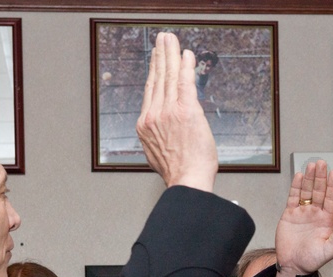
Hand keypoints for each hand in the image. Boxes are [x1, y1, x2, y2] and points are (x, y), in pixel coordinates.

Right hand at [136, 32, 216, 191]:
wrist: (187, 181)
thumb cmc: (179, 174)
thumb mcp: (158, 154)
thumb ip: (158, 138)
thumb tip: (164, 133)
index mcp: (145, 126)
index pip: (151, 92)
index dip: (153, 72)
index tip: (155, 59)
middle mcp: (154, 115)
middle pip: (157, 78)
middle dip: (159, 55)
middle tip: (161, 40)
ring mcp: (169, 112)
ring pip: (169, 76)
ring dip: (170, 54)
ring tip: (170, 39)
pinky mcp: (186, 110)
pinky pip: (185, 82)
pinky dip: (186, 66)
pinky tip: (186, 54)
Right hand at [272, 159, 332, 276]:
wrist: (293, 266)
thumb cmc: (312, 260)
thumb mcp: (329, 251)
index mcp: (327, 220)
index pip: (331, 199)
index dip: (332, 186)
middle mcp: (315, 214)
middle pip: (319, 191)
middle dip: (320, 177)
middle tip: (321, 163)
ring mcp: (302, 213)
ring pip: (307, 192)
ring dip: (310, 179)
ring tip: (311, 165)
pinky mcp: (289, 215)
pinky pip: (293, 198)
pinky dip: (296, 187)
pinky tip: (299, 176)